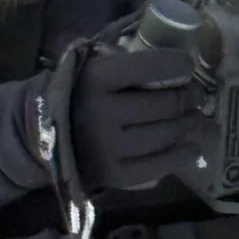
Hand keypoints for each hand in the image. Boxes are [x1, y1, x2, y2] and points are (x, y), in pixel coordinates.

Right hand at [65, 44, 204, 192]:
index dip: (180, 66)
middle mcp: (102, 112)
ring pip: (166, 134)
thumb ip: (129, 63)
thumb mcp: (95, 67)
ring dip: (190, 125)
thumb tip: (179, 66)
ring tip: (195, 118)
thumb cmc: (79, 93)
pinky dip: (181, 155)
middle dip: (190, 98)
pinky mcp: (112, 174)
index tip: (188, 68)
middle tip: (196, 96)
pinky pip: (158, 165)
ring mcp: (107, 147)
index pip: (154, 66)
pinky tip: (191, 148)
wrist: (43, 134)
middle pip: (167, 103)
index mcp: (97, 77)